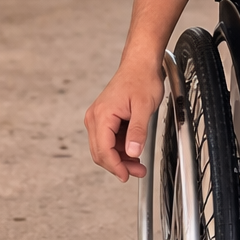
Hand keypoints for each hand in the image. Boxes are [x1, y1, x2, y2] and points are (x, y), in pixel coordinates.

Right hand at [84, 58, 163, 181]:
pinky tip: (134, 151)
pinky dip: (120, 148)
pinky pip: (109, 140)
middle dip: (118, 165)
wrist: (140, 63)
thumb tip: (133, 152)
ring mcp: (99, 117)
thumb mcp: (144, 107)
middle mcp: (95, 117)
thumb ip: (138, 131)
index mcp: (102, 115)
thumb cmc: (142, 78)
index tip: (126, 176)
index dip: (115, 166)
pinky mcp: (105, 117)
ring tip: (139, 165)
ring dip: (120, 159)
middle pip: (100, 152)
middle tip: (138, 172)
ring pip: (104, 148)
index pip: (103, 150)